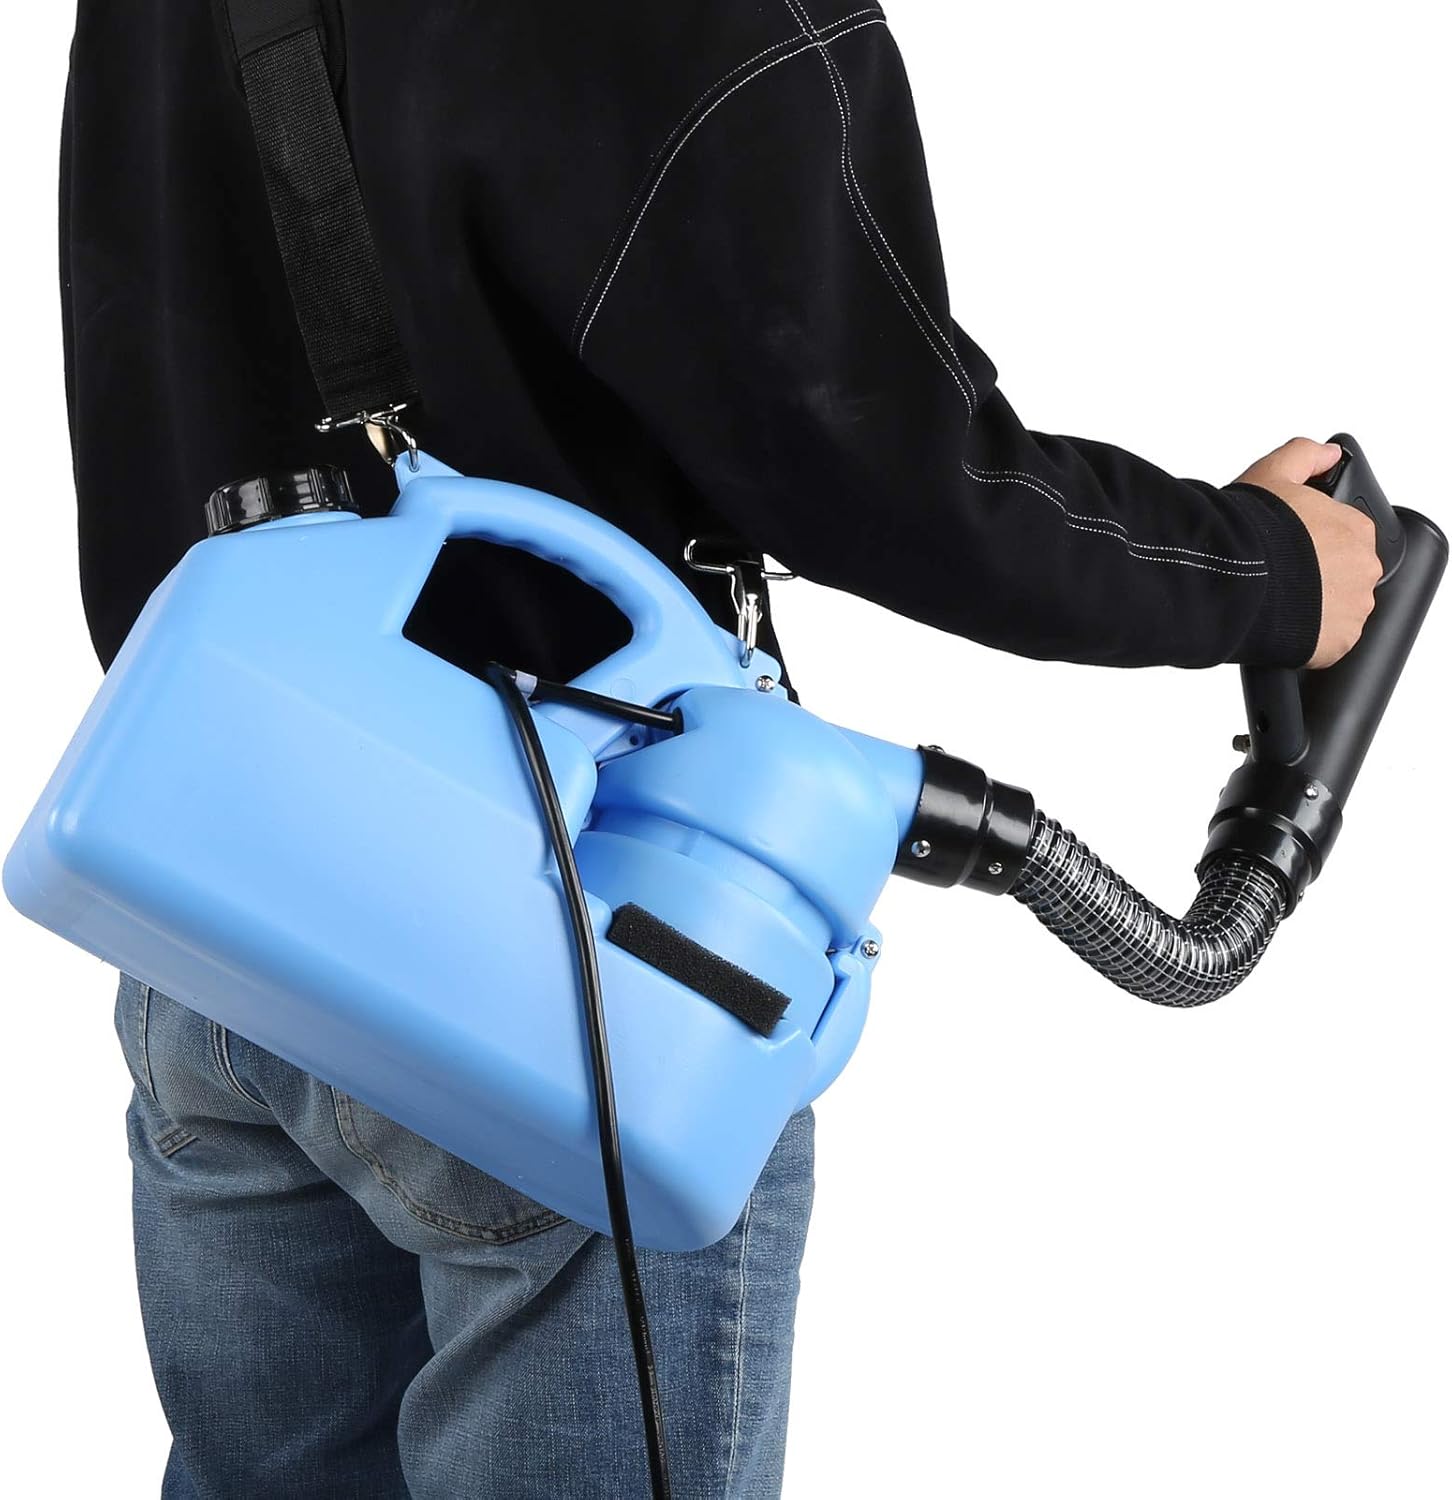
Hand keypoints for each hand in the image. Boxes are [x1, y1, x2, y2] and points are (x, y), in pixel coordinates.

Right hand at [1236, 438, 1381, 667]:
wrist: (1233, 581)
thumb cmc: (1250, 531)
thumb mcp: (1271, 474)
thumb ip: (1303, 455)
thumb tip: (1327, 453)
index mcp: (1355, 529)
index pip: (1343, 538)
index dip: (1312, 544)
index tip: (1288, 550)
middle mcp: (1364, 568)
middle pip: (1343, 575)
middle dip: (1315, 578)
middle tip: (1280, 578)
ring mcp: (1353, 609)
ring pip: (1337, 611)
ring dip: (1313, 609)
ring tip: (1276, 603)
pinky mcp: (1336, 644)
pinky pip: (1326, 644)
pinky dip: (1307, 639)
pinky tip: (1280, 625)